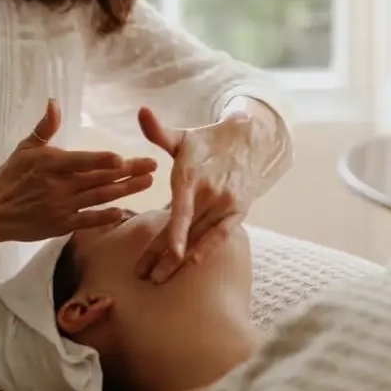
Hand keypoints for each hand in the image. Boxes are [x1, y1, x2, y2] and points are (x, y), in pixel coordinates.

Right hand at [0, 99, 156, 243]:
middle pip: (98, 178)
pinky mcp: (61, 224)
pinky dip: (105, 217)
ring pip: (99, 198)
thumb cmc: (11, 175)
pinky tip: (123, 211)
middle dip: (128, 172)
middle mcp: (58, 186)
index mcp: (50, 164)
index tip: (123, 157)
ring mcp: (61, 207)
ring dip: (125, 190)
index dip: (101, 160)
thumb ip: (45, 127)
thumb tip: (54, 102)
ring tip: (147, 183)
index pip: (81, 161)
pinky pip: (87, 220)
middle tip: (152, 166)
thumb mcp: (26, 147)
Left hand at [135, 107, 258, 282]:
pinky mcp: (238, 213)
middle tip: (143, 276)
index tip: (173, 252)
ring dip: (180, 260)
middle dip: (163, 255)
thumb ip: (158, 131)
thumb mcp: (182, 136)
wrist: (249, 142)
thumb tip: (141, 112)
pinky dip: (207, 250)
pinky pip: (221, 236)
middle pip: (185, 229)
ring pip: (200, 237)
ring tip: (158, 278)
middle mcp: (211, 192)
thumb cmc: (205, 142)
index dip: (177, 231)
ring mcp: (226, 205)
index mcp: (192, 175)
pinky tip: (191, 266)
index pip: (183, 208)